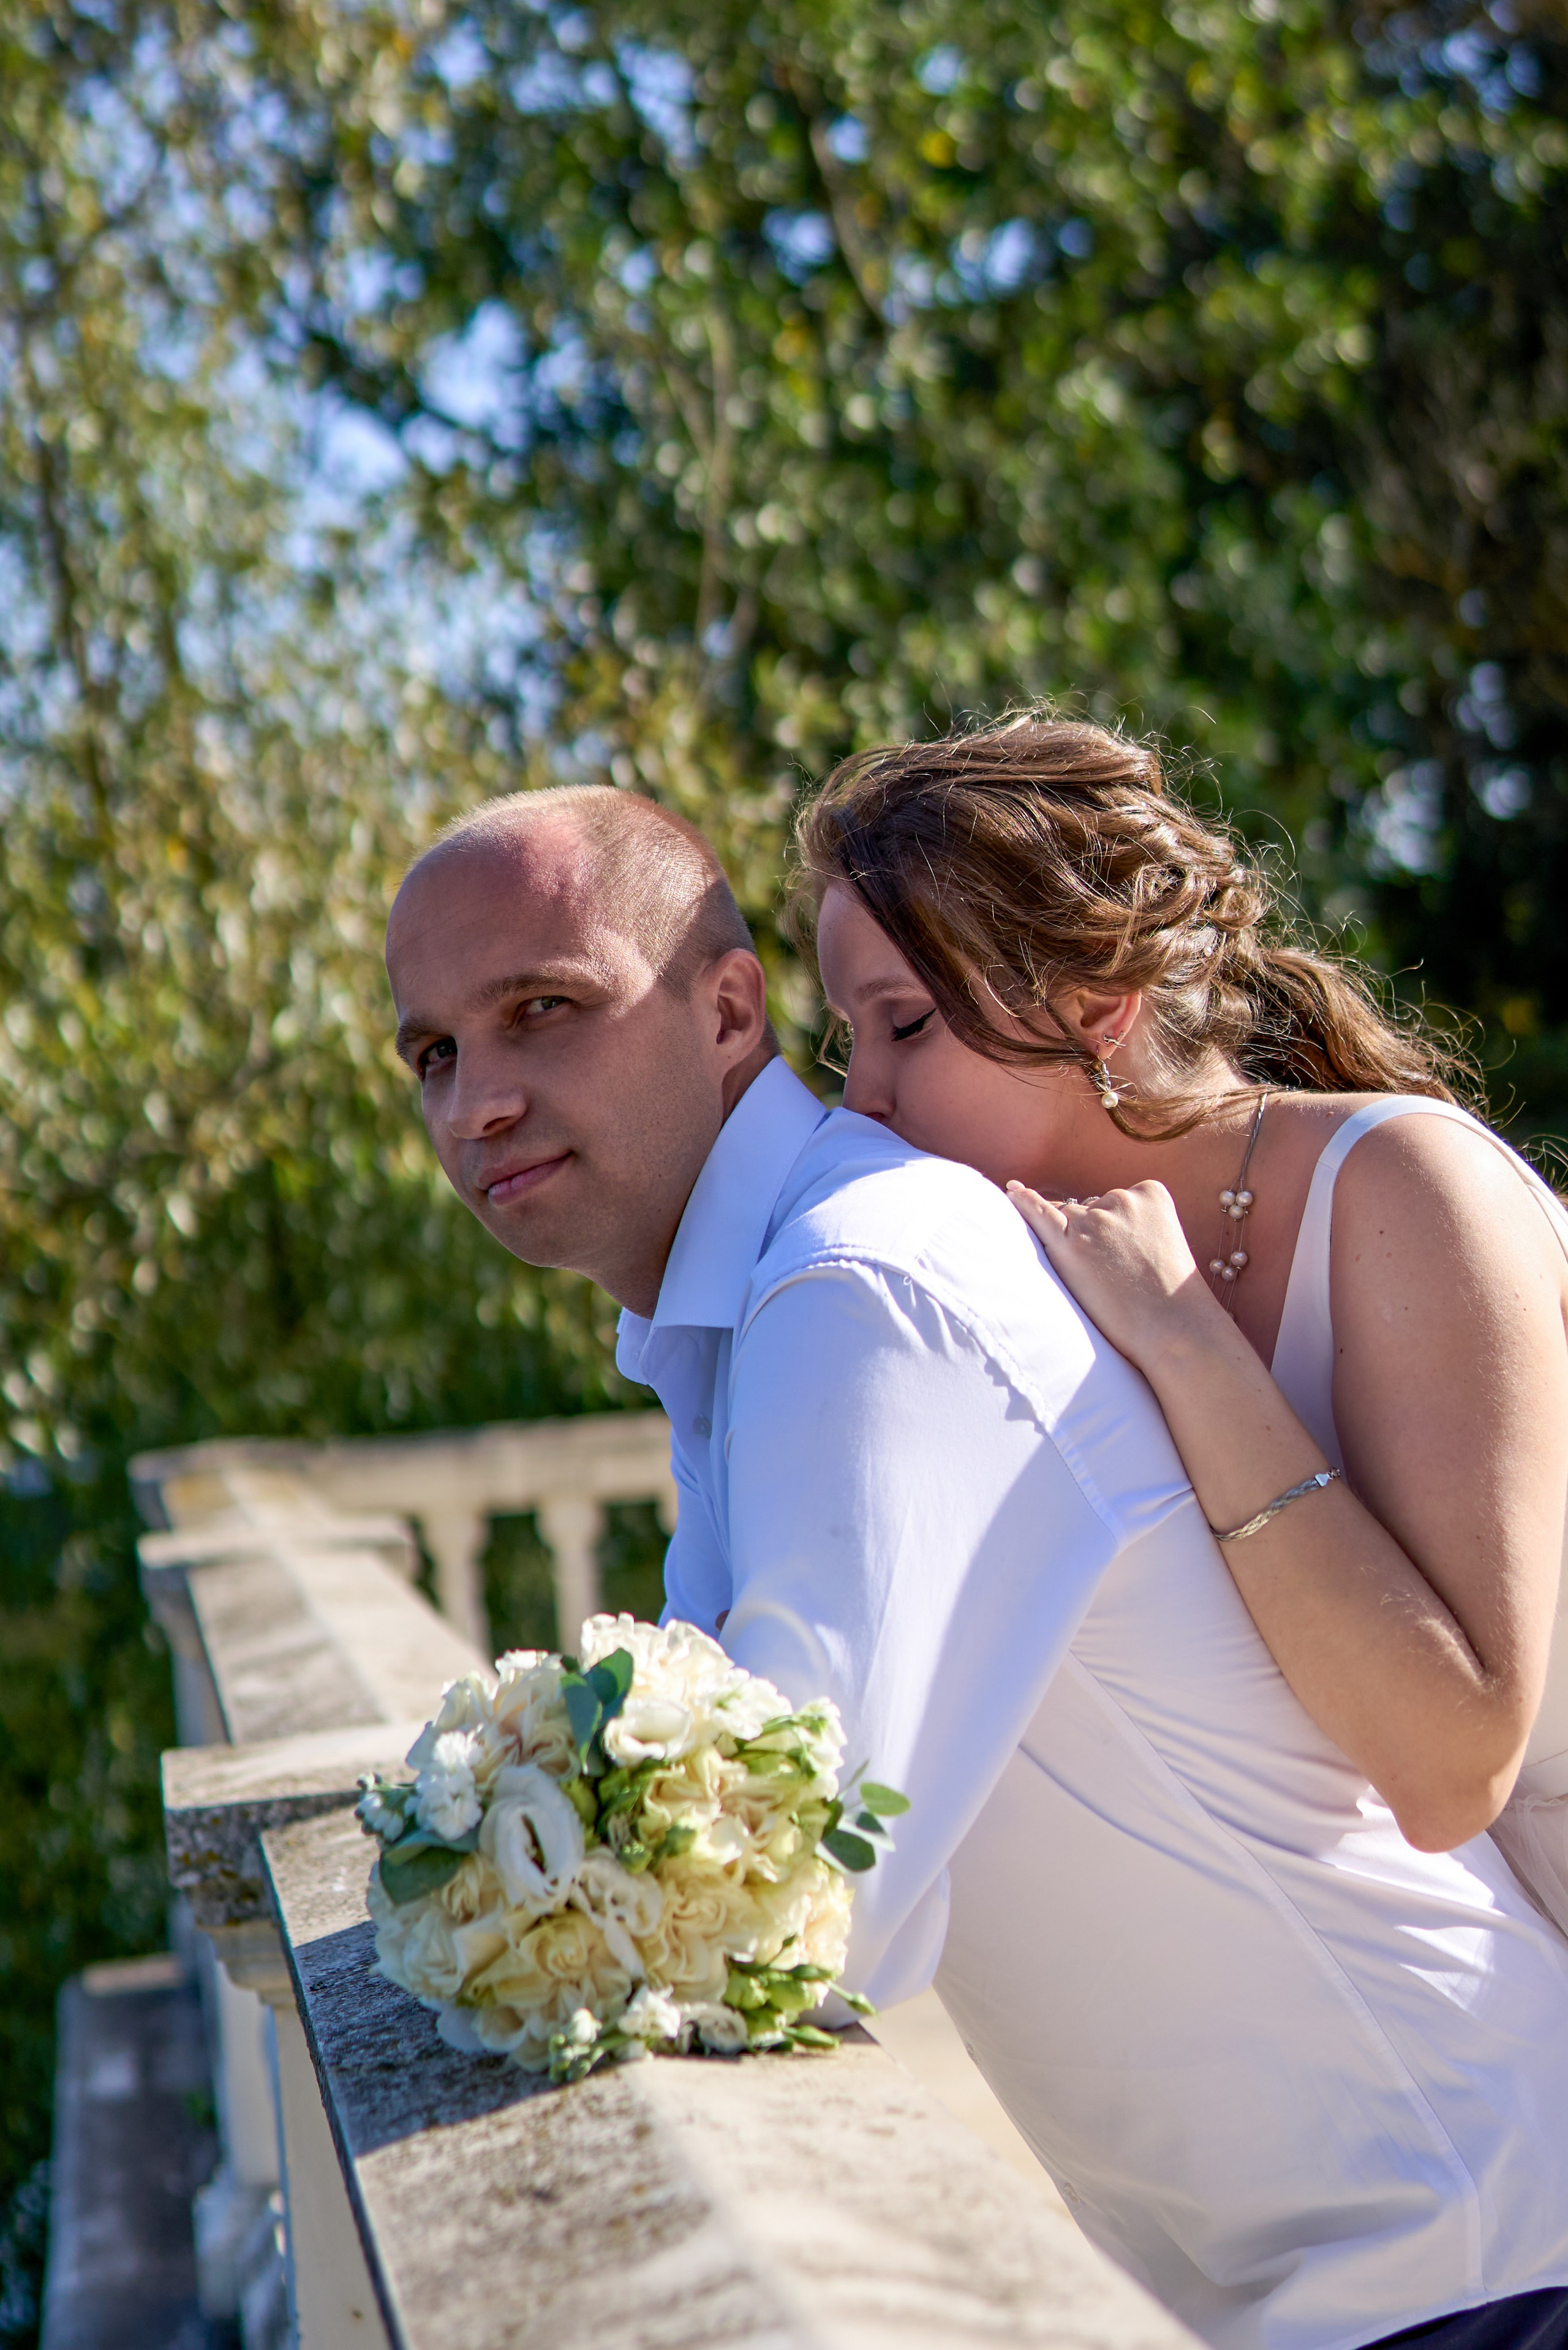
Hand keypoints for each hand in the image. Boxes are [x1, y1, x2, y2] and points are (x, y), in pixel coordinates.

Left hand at [1006, 1178, 1221, 1376]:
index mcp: (1152, 1191)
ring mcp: (1094, 1219)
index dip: (1113, 1234)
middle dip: (1091, 1238)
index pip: (1113, 1202)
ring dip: (1073, 1245)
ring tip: (1101, 1280)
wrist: (1175, 1330)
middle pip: (1088, 1209)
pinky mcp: (1071, 1245)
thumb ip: (1132, 1224)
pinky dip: (1024, 1204)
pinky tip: (1011, 1192)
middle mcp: (1121, 1197)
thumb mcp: (1163, 1242)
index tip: (1129, 1261)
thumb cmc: (1169, 1295)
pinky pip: (1039, 1215)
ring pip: (1067, 1220)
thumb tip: (1082, 1212)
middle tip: (1116, 1278)